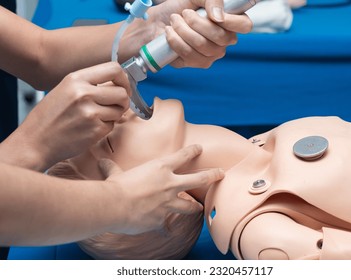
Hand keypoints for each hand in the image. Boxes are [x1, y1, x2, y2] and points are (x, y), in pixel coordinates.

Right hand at [0, 62, 130, 170]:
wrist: (35, 142)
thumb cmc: (49, 117)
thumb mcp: (65, 90)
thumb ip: (90, 84)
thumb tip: (118, 84)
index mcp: (76, 79)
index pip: (114, 69)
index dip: (124, 80)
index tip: (123, 88)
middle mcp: (84, 93)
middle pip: (122, 93)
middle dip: (123, 101)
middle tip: (115, 106)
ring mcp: (90, 113)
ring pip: (120, 110)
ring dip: (114, 115)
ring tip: (97, 118)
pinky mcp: (95, 130)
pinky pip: (113, 125)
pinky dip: (105, 127)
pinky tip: (90, 128)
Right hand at [99, 144, 224, 234]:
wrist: (114, 206)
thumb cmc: (115, 186)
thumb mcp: (115, 173)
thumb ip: (112, 168)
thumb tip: (101, 162)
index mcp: (160, 168)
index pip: (182, 156)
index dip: (193, 151)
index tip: (200, 148)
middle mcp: (169, 184)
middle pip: (199, 180)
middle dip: (212, 176)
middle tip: (221, 174)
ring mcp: (168, 203)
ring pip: (189, 206)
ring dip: (194, 207)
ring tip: (199, 208)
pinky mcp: (162, 219)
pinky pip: (167, 224)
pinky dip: (165, 225)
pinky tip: (166, 229)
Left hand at [142, 0, 252, 67]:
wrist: (157, 21)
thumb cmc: (179, 7)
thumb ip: (212, 0)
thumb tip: (218, 17)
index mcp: (230, 23)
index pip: (244, 25)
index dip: (232, 21)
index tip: (214, 15)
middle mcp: (224, 41)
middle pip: (220, 37)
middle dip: (197, 22)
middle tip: (184, 13)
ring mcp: (211, 54)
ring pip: (202, 45)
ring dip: (183, 29)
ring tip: (174, 21)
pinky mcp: (196, 63)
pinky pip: (189, 54)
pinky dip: (175, 40)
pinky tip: (170, 33)